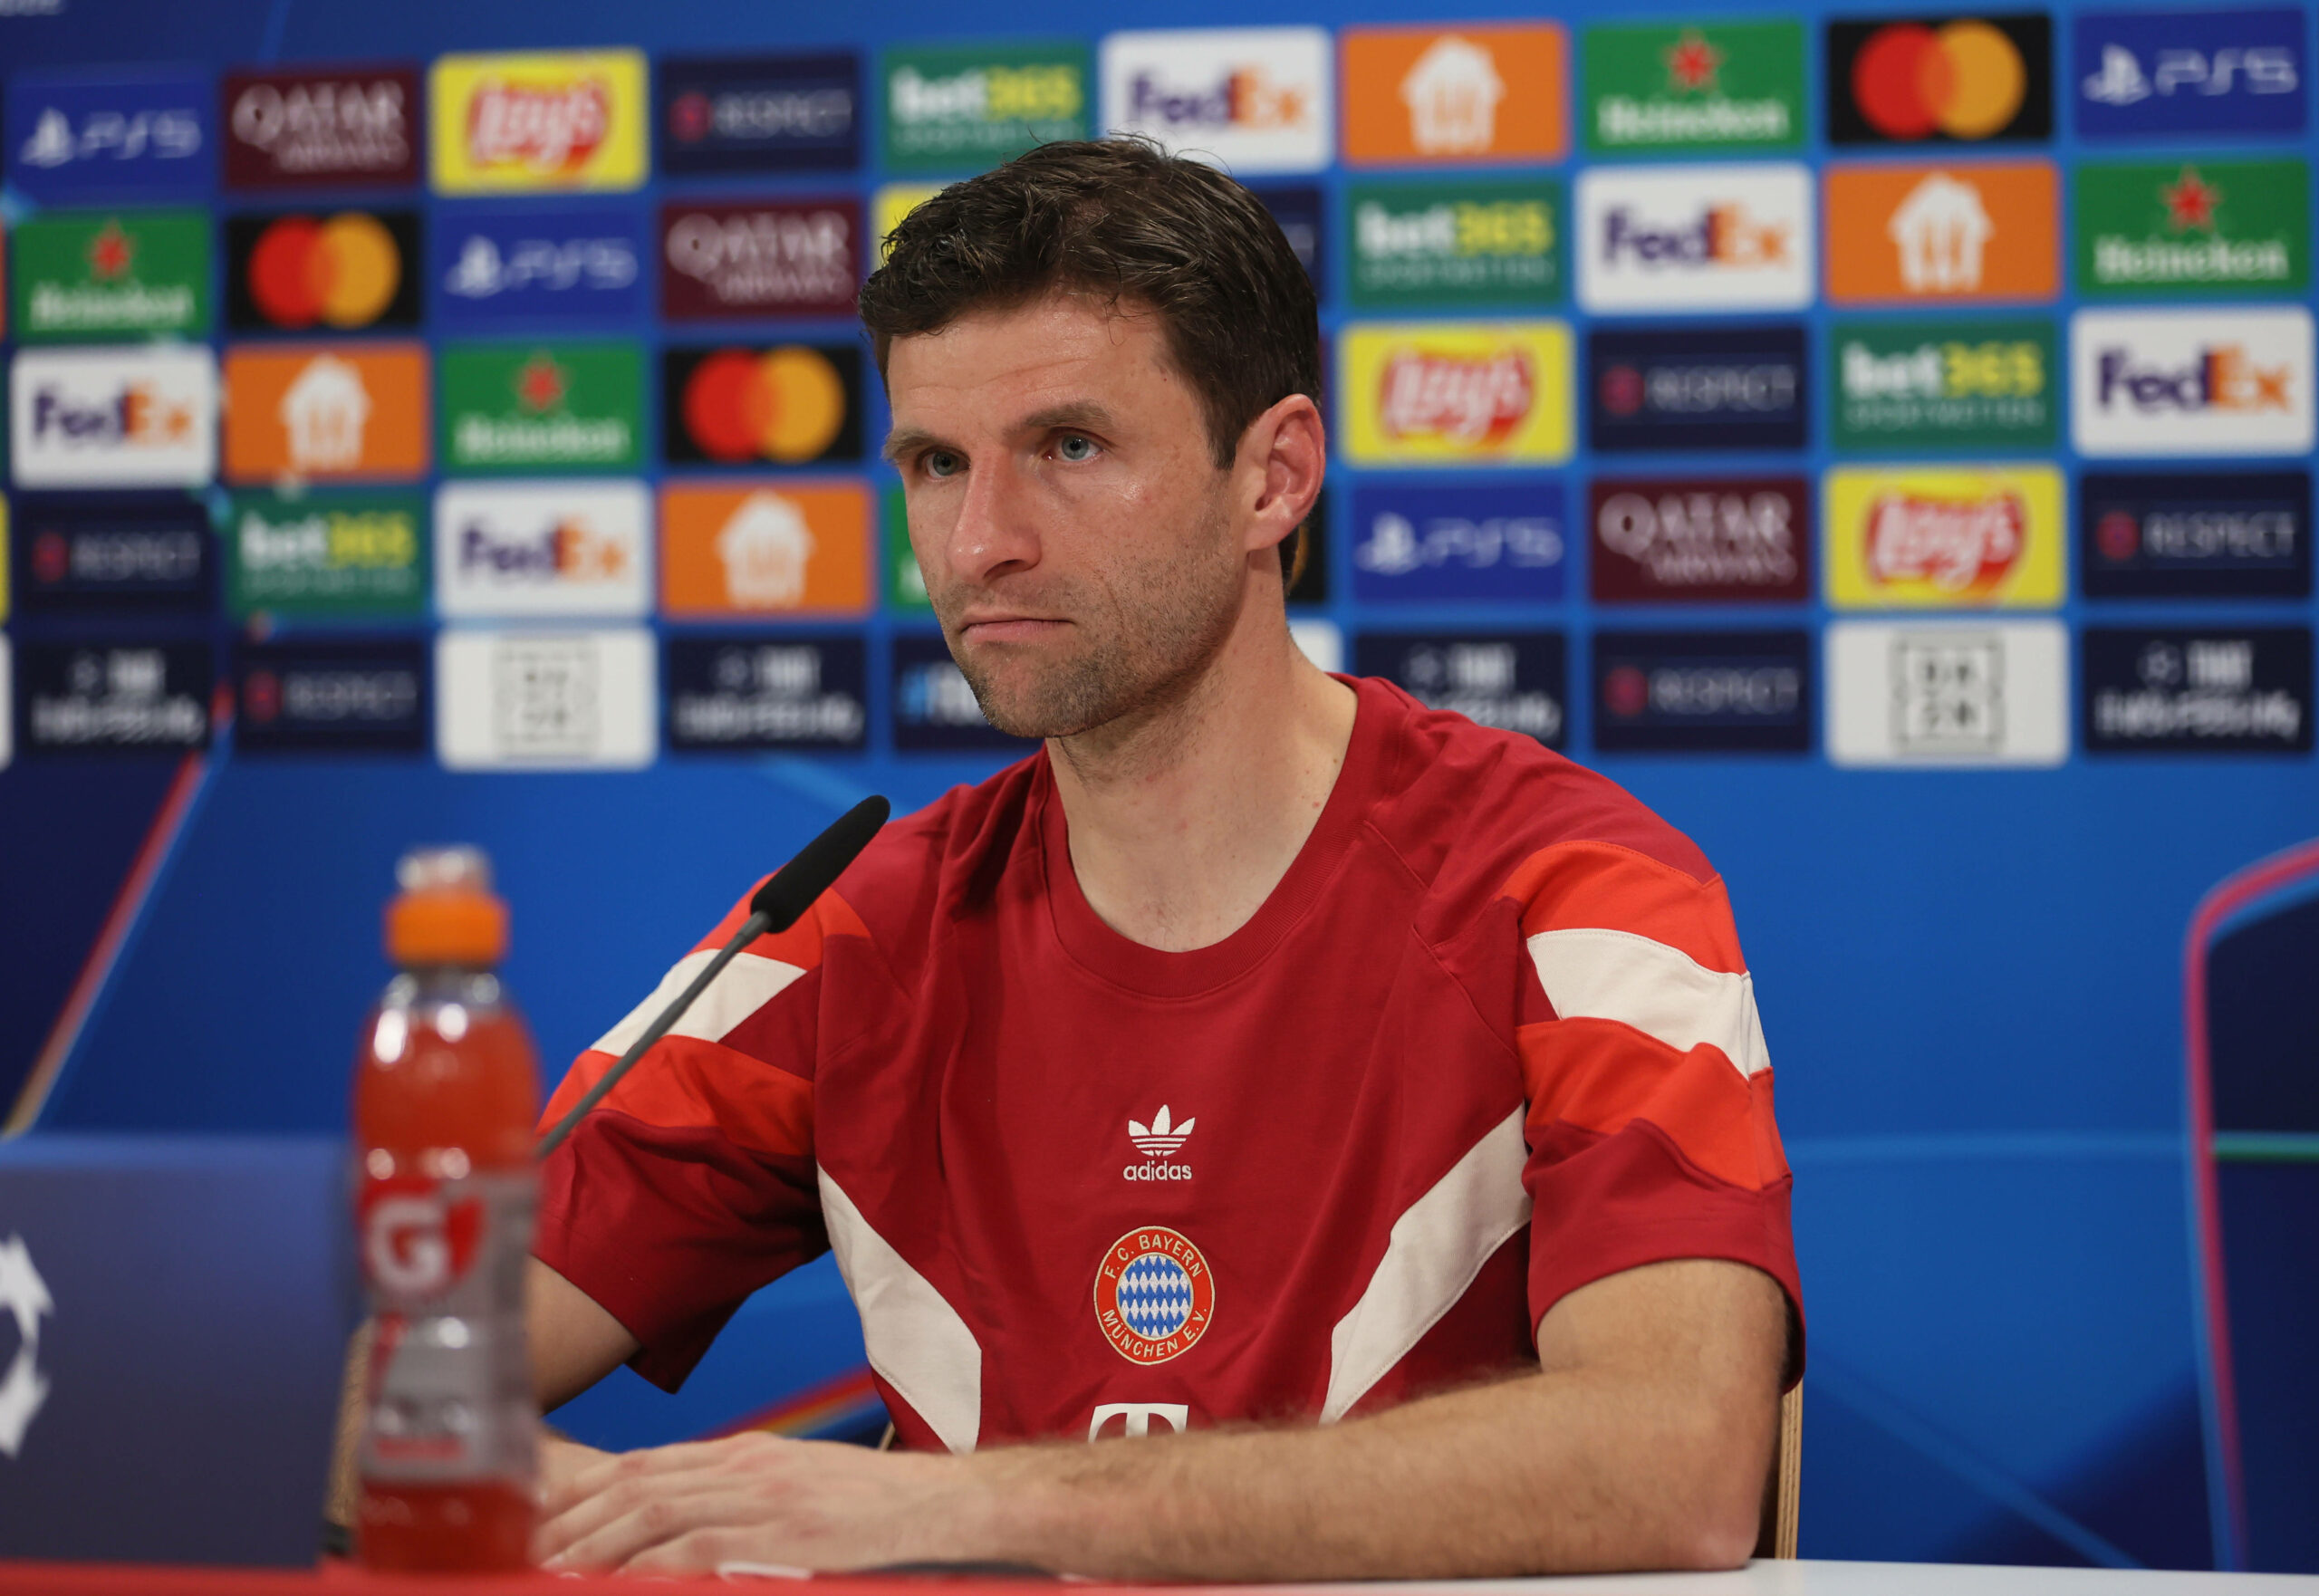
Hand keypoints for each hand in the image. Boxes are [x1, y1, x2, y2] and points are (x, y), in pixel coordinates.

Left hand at [534, 1430, 986, 1573]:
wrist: (938, 1506)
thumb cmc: (872, 1507)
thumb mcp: (796, 1486)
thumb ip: (738, 1497)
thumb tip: (683, 1526)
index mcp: (745, 1454)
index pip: (644, 1464)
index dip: (584, 1490)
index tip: (540, 1516)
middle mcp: (744, 1465)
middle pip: (635, 1484)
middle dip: (573, 1519)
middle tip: (525, 1550)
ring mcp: (760, 1496)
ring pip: (652, 1511)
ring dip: (594, 1543)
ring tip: (551, 1568)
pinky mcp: (778, 1533)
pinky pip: (695, 1546)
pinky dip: (647, 1563)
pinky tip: (618, 1579)